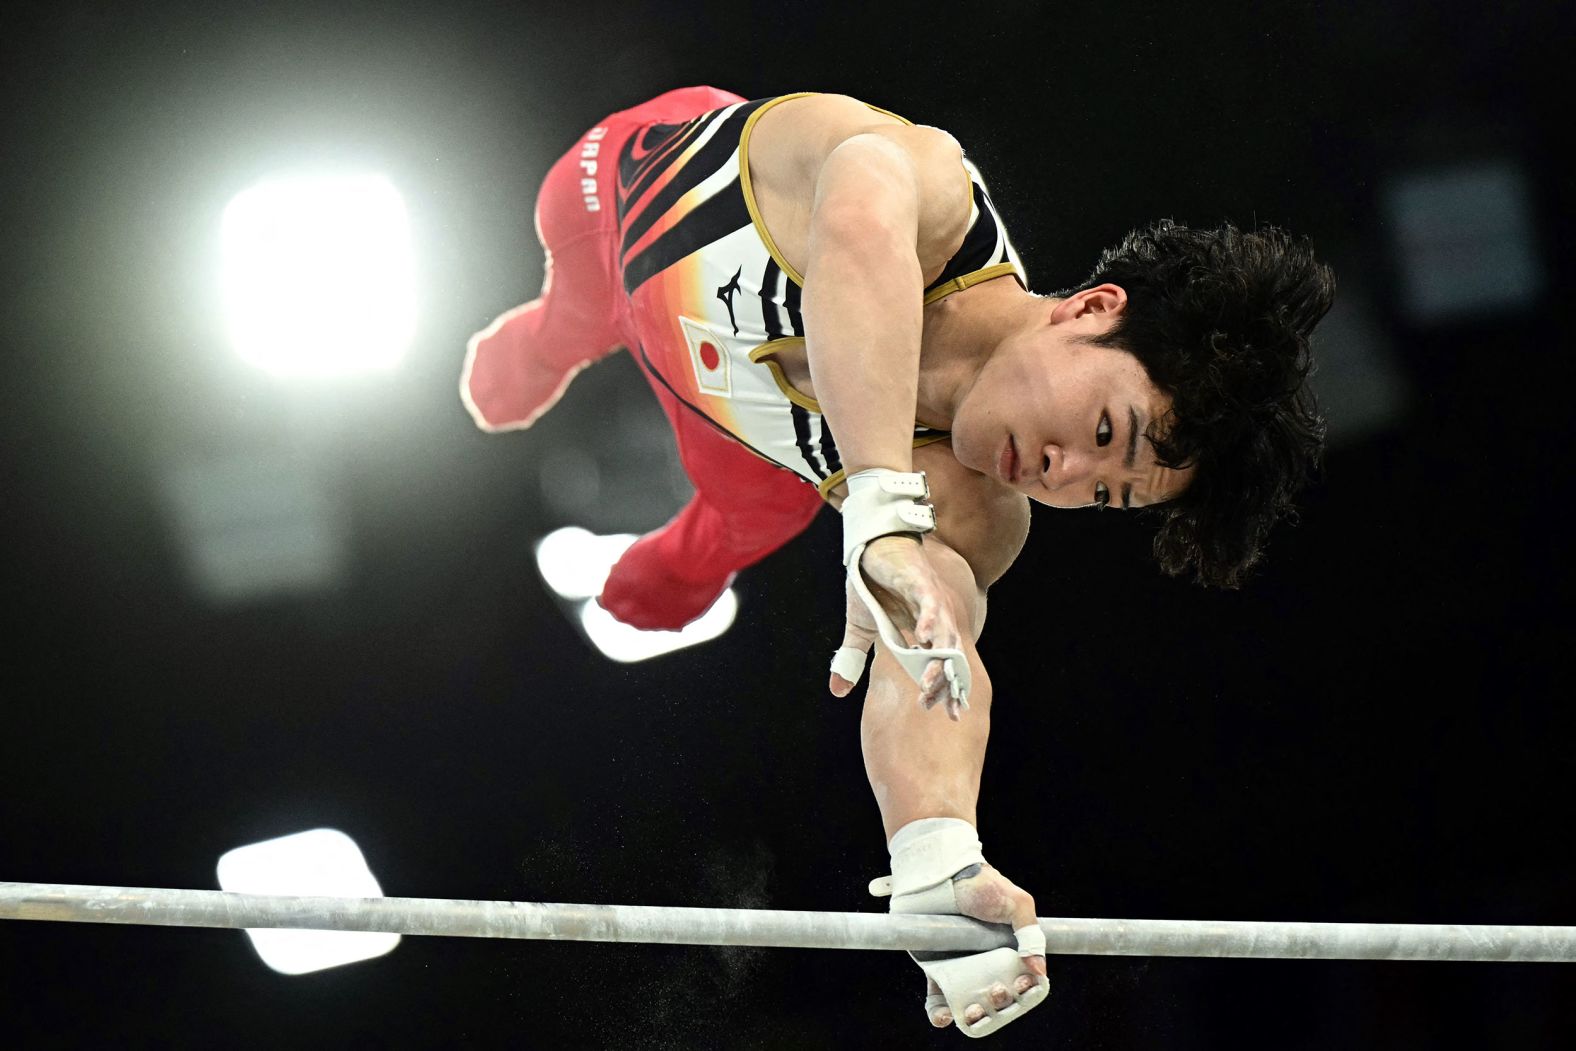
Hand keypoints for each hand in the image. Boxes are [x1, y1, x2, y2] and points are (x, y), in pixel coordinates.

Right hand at [833, 535, 966, 718]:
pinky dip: (930, 621)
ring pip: (944, 635)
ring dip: (939, 658)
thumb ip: (854, 658)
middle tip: (945, 708)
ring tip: (931, 681)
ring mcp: (931, 601)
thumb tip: (838, 691)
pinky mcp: (921, 583)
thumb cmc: (871, 583)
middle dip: (948, 683)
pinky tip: (926, 638)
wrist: (872, 545)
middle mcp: (935, 620)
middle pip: (950, 656)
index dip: (945, 689)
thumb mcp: (860, 627)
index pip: (940, 666)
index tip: (947, 714)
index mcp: (925, 632)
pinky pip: (930, 604)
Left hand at [925, 863, 1048, 1029]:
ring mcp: (960, 968)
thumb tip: (1039, 969)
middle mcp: (985, 963)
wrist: (940, 874)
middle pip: (996, 997)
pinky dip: (940, 1013)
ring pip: (969, 1005)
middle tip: (994, 992)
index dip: (1024, 990)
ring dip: (972, 1016)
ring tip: (971, 1011)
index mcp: (1008, 951)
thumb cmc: (981, 884)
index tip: (1022, 985)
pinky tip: (944, 1015)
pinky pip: (938, 999)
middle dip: (999, 1004)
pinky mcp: (935, 970)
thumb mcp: (1017, 903)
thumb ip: (1031, 934)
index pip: (1021, 981)